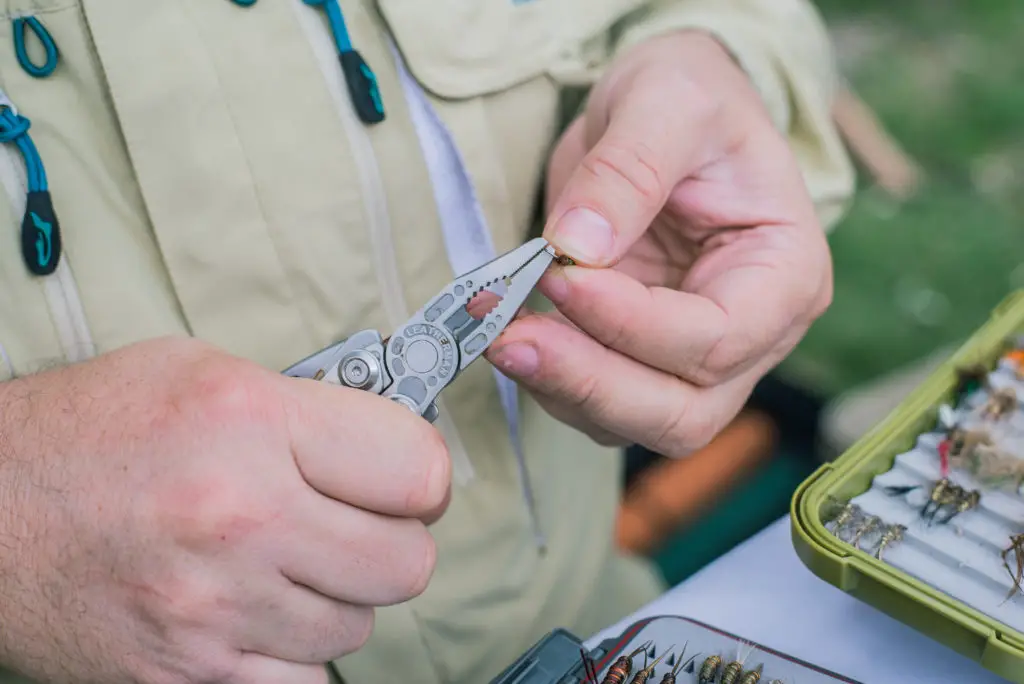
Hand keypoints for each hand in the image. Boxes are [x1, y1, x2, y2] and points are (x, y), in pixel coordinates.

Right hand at [0, 337, 449, 683]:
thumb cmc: (87, 434)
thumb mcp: (201, 373)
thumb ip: (307, 405)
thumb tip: (387, 438)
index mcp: (250, 424)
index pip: (418, 470)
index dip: (422, 476)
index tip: (405, 479)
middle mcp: (239, 518)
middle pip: (406, 562)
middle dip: (394, 541)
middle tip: (356, 522)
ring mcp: (214, 609)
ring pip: (357, 626)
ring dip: (337, 596)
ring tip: (285, 560)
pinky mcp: (190, 675)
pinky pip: (303, 682)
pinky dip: (294, 653)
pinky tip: (258, 609)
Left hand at [488, 31, 831, 455]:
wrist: (662, 114)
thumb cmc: (689, 101)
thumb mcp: (668, 101)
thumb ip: (630, 168)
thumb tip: (578, 244)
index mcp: (786, 276)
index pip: (716, 337)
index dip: (633, 324)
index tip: (561, 275)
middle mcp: (752, 336)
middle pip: (682, 412)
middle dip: (592, 383)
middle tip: (511, 339)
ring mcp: (695, 358)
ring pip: (634, 422)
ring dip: (562, 390)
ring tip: (500, 333)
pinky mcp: (640, 360)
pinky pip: (596, 403)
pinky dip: (550, 382)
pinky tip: (513, 334)